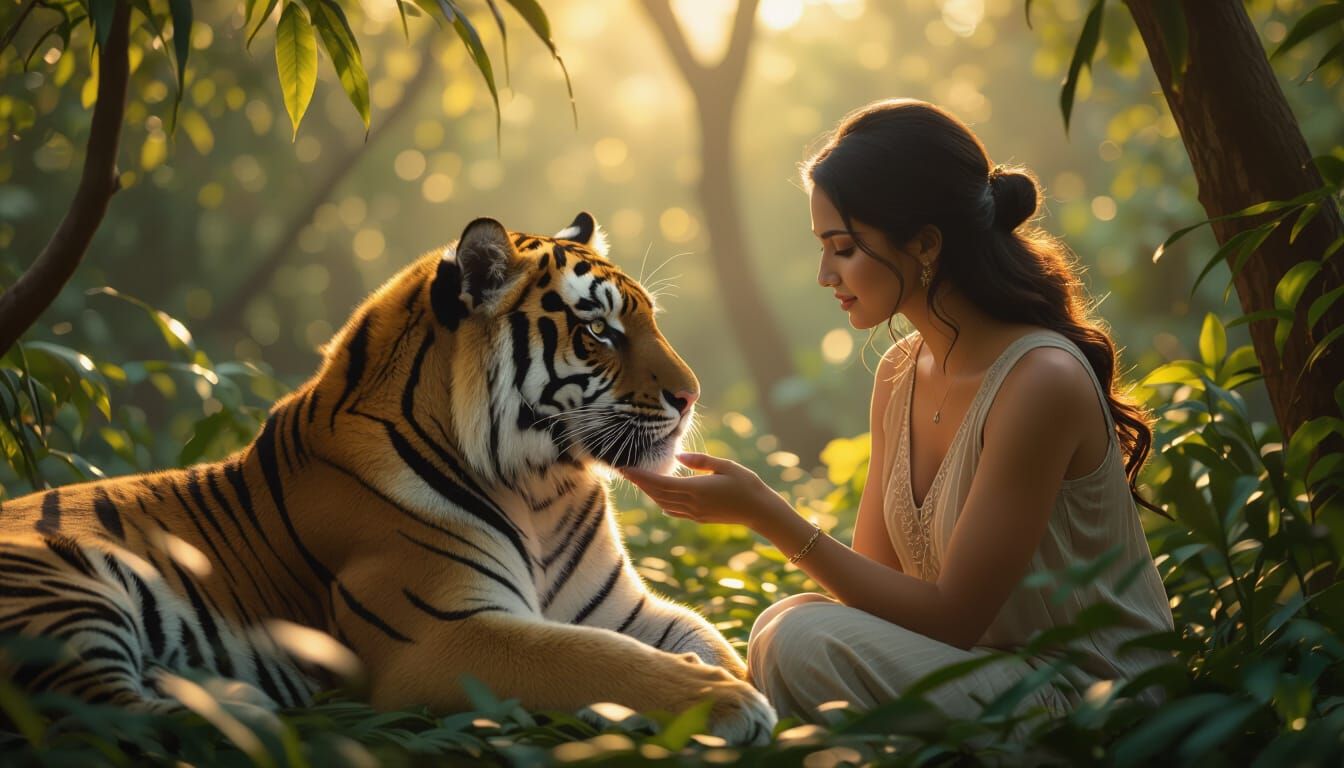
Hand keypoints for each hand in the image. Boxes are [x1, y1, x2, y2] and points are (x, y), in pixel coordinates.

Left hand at [620, 452, 786, 529]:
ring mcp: (694, 513)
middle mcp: (691, 503)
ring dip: (648, 493)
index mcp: (696, 489)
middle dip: (639, 483)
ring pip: (663, 504)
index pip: (660, 482)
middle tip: (623, 471)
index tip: (624, 468)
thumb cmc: (746, 484)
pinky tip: (659, 497)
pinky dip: (661, 503)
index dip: (640, 476)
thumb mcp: (725, 466)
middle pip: (657, 494)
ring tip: (638, 481)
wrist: (760, 511)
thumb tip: (679, 455)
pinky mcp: (699, 518)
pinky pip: (673, 511)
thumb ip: (700, 460)